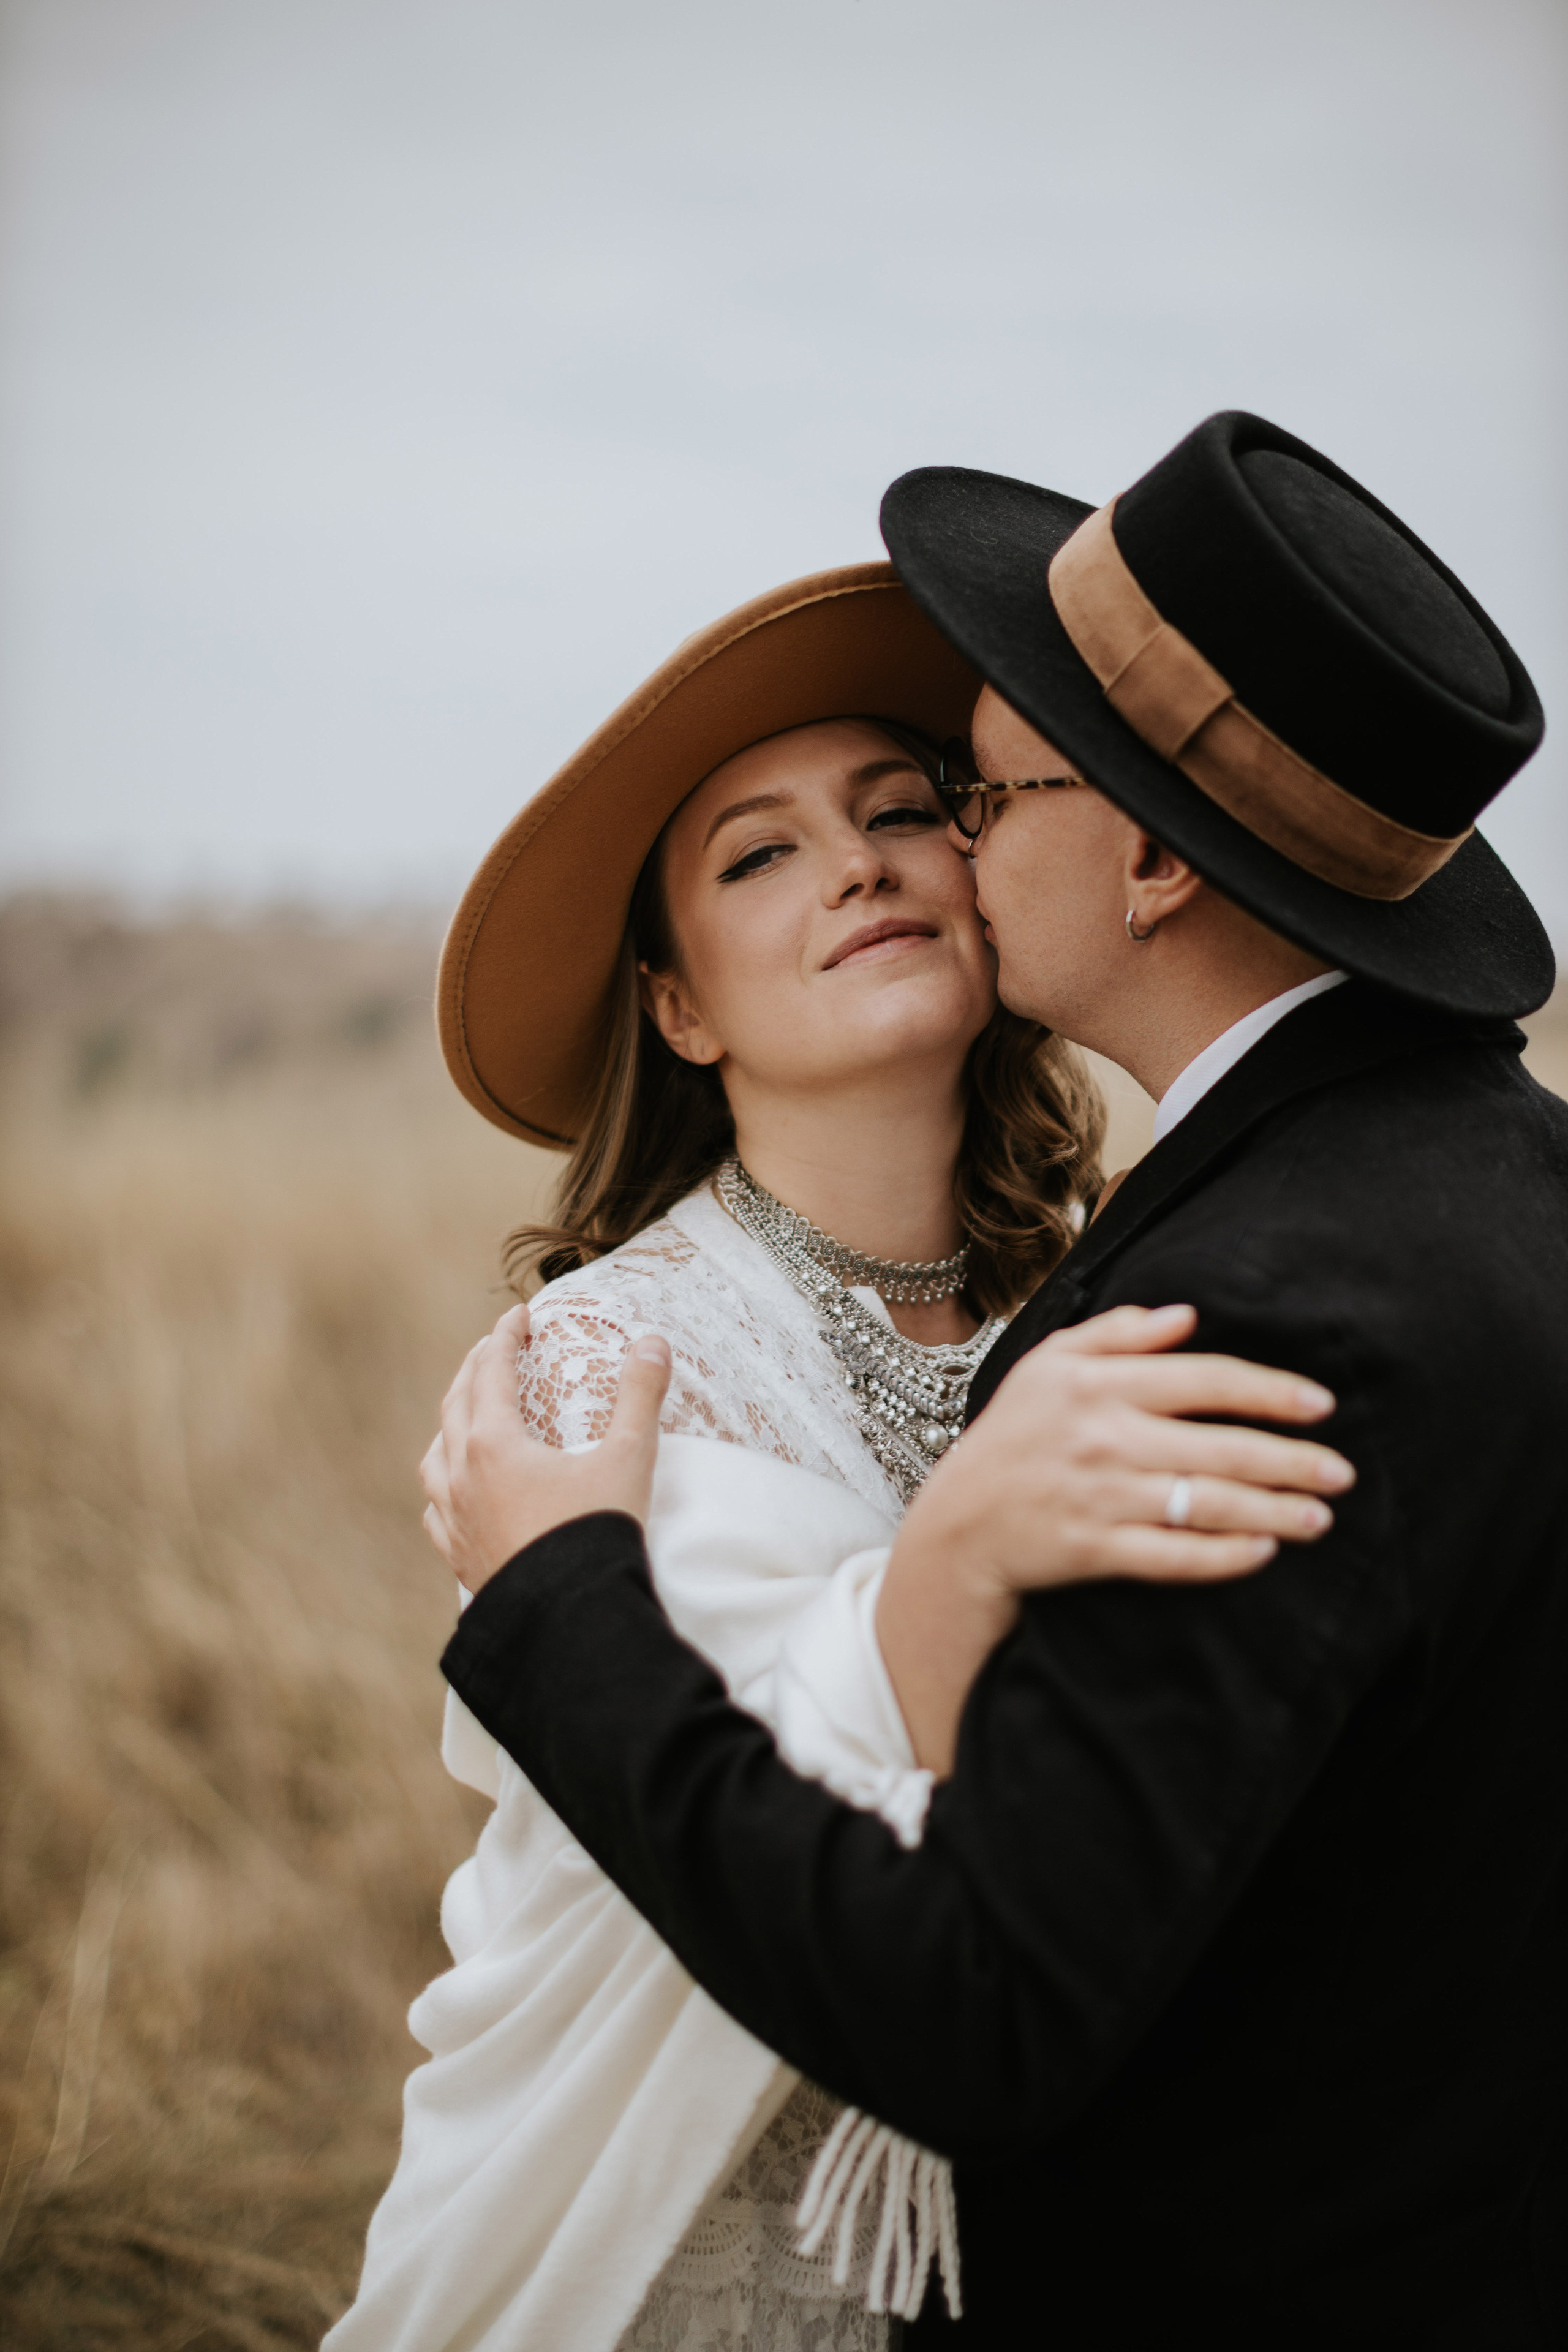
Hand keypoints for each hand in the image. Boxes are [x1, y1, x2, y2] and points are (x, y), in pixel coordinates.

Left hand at [420, 1304, 672, 1594]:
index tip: (518, 1316)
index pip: (492, 1372)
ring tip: (465, 1416)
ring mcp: (455, 1519)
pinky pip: (437, 1511)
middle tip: (493, 1350)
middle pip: (456, 1406)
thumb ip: (640, 1396)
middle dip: (475, 1370)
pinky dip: (444, 1488)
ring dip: (450, 1426)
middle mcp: (463, 1476)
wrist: (571, 1620)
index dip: (505, 1338)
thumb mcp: (628, 1459)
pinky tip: (455, 1493)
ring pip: (435, 1458)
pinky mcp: (459, 1557)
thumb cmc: (598, 1533)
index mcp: (494, 1444)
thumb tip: (652, 1343)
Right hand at [879, 1302, 1356, 1773]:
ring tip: (1320, 1518)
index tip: (1320, 1404)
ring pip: (1208, 1504)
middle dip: (1293, 1461)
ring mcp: (1100, 1497)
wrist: (958, 1524)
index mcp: (1098, 1384)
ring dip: (1274, 1512)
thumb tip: (1186, 1315)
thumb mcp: (1048, 1365)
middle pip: (1222, 1446)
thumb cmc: (1013, 1437)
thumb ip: (1117, 1334)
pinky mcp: (1094, 1550)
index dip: (1269, 1391)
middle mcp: (1104, 1438)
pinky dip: (1223, 1556)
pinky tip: (1262, 1551)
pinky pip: (1174, 1556)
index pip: (1205, 1379)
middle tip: (1342, 1473)